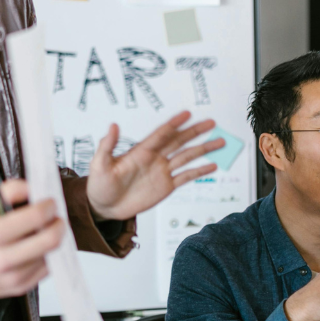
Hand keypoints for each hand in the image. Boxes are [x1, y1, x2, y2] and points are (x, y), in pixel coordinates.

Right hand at [0, 180, 64, 297]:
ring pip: (51, 254)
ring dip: (55, 241)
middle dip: (58, 224)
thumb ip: (7, 192)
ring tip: (46, 231)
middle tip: (56, 217)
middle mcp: (1, 259)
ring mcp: (11, 277)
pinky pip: (47, 269)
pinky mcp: (19, 287)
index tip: (49, 202)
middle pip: (50, 240)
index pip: (35, 217)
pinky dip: (48, 255)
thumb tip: (30, 189)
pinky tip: (39, 247)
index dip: (47, 206)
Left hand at [86, 112, 224, 220]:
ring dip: (203, 149)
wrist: (104, 206)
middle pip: (179, 142)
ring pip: (187, 157)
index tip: (187, 114)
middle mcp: (155, 158)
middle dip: (195, 132)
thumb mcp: (99, 164)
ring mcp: (162, 172)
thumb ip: (107, 146)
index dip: (174, 124)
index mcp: (141, 151)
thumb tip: (112, 126)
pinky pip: (186, 177)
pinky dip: (199, 171)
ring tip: (219, 142)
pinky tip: (212, 166)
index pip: (161, 134)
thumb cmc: (99, 185)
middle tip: (211, 122)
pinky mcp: (166, 186)